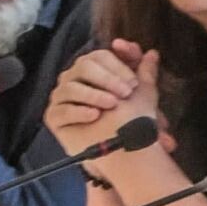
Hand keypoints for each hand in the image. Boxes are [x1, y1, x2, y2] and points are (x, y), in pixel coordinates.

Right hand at [47, 41, 162, 159]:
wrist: (120, 151)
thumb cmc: (130, 120)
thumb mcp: (143, 95)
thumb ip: (146, 73)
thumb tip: (152, 53)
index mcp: (93, 68)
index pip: (100, 56)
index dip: (118, 66)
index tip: (133, 81)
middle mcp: (74, 79)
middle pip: (84, 66)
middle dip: (108, 78)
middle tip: (127, 93)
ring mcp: (62, 97)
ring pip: (71, 87)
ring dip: (94, 95)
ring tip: (112, 105)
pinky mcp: (54, 117)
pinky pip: (62, 110)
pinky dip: (78, 112)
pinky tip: (94, 115)